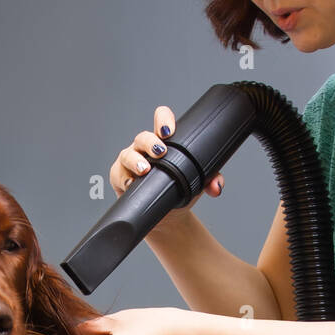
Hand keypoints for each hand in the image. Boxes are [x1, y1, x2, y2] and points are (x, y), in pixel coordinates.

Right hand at [109, 105, 224, 210]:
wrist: (167, 216)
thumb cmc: (180, 191)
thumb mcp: (197, 183)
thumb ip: (211, 179)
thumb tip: (217, 186)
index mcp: (164, 141)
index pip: (161, 119)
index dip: (163, 119)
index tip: (169, 130)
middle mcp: (144, 148)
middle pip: (143, 137)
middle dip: (150, 142)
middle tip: (160, 152)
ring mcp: (129, 161)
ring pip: (127, 154)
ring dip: (135, 161)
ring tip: (144, 169)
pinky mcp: (119, 177)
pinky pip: (117, 175)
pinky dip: (123, 179)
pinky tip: (131, 184)